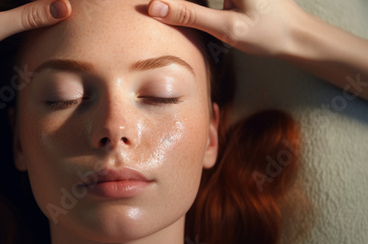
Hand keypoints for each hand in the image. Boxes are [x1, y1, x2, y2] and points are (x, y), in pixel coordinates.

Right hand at [147, 0, 305, 56]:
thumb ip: (189, 16)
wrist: (297, 35)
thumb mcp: (225, 28)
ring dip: (188, 0)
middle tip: (157, 9)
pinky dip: (196, 0)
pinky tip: (184, 7)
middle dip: (181, 0)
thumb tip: (155, 7)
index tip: (151, 6)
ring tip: (165, 9)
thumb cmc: (267, 33)